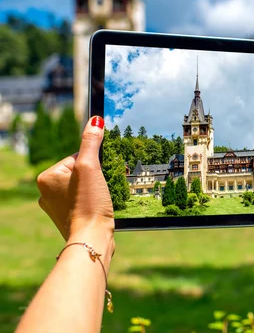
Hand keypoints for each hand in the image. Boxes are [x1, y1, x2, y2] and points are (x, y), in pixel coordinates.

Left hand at [37, 116, 113, 248]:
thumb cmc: (88, 203)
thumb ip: (91, 143)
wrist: (92, 238)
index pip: (76, 157)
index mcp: (46, 178)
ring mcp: (56, 207)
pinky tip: (98, 209)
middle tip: (100, 189)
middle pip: (80, 172)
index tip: (97, 177)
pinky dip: (93, 203)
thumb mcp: (90, 167)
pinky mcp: (68, 218)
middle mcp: (46, 192)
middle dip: (94, 177)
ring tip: (100, 200)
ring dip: (95, 190)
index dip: (93, 164)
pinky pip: (83, 201)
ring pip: (83, 187)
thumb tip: (95, 121)